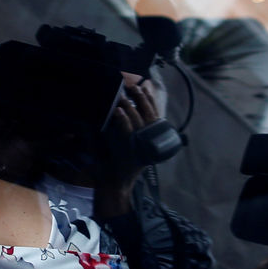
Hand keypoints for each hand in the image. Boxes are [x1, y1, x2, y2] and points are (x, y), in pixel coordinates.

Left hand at [94, 75, 163, 217]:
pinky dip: (123, 119)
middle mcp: (148, 140)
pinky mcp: (129, 149)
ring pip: (138, 120)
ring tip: (123, 95)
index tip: (146, 86)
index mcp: (149, 137)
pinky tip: (118, 110)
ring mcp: (140, 145)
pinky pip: (127, 131)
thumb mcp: (123, 140)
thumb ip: (124, 125)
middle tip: (134, 86)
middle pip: (148, 114)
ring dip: (130, 106)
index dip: (150, 99)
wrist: (114, 182)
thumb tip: (120, 105)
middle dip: (142, 98)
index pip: (153, 113)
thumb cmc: (116, 160)